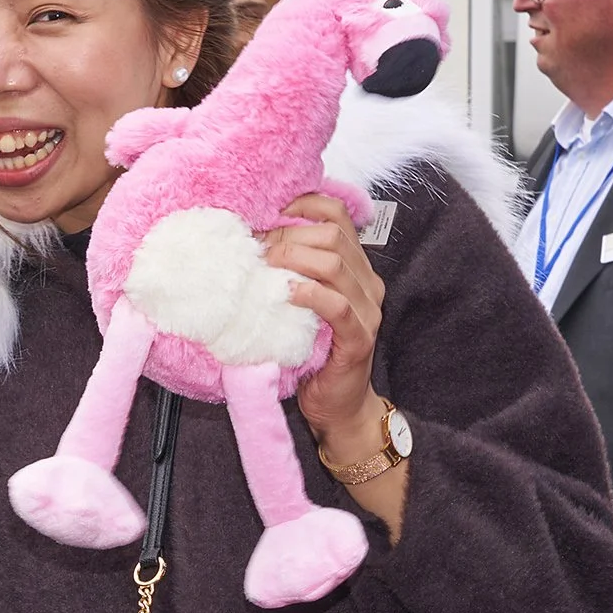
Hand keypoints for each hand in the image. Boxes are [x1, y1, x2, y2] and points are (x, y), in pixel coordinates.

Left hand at [266, 194, 407, 534]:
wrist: (337, 407)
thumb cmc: (311, 353)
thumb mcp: (297, 304)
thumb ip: (285, 273)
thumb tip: (244, 243)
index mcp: (354, 267)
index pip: (337, 216)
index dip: (303, 205)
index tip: (267, 213)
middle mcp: (367, 282)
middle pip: (331, 235)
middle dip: (287, 236)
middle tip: (254, 251)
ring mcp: (367, 309)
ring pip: (334, 263)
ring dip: (292, 259)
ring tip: (264, 269)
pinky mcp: (359, 338)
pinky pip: (338, 305)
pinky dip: (310, 293)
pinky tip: (285, 293)